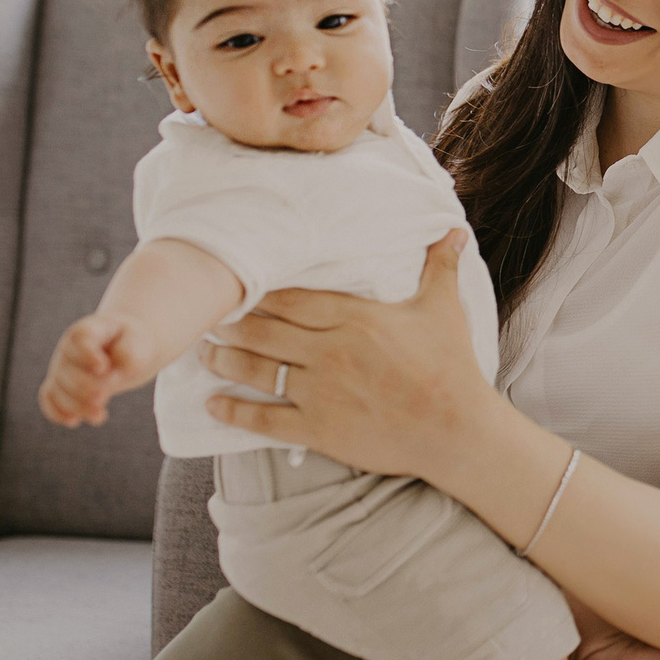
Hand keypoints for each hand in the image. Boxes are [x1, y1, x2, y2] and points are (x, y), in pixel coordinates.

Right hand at [39, 313, 155, 426]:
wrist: (125, 347)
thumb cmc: (131, 344)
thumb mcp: (138, 344)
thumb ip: (128, 356)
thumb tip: (109, 377)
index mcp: (89, 330)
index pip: (81, 338)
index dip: (87, 354)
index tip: (103, 368)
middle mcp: (69, 348)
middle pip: (67, 369)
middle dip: (84, 387)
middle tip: (103, 398)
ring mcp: (61, 366)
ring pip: (57, 388)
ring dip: (75, 405)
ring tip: (99, 416)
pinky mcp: (59, 385)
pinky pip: (48, 398)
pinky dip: (56, 412)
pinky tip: (74, 421)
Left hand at [198, 231, 489, 478]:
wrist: (457, 430)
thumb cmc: (452, 368)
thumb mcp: (445, 310)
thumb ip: (441, 267)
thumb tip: (454, 228)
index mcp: (355, 318)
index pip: (291, 299)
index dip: (257, 293)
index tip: (234, 286)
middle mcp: (330, 352)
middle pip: (263, 331)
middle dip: (230, 323)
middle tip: (206, 317)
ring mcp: (321, 392)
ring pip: (256, 371)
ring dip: (222, 361)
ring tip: (201, 353)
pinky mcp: (320, 429)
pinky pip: (265, 419)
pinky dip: (234, 412)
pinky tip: (212, 404)